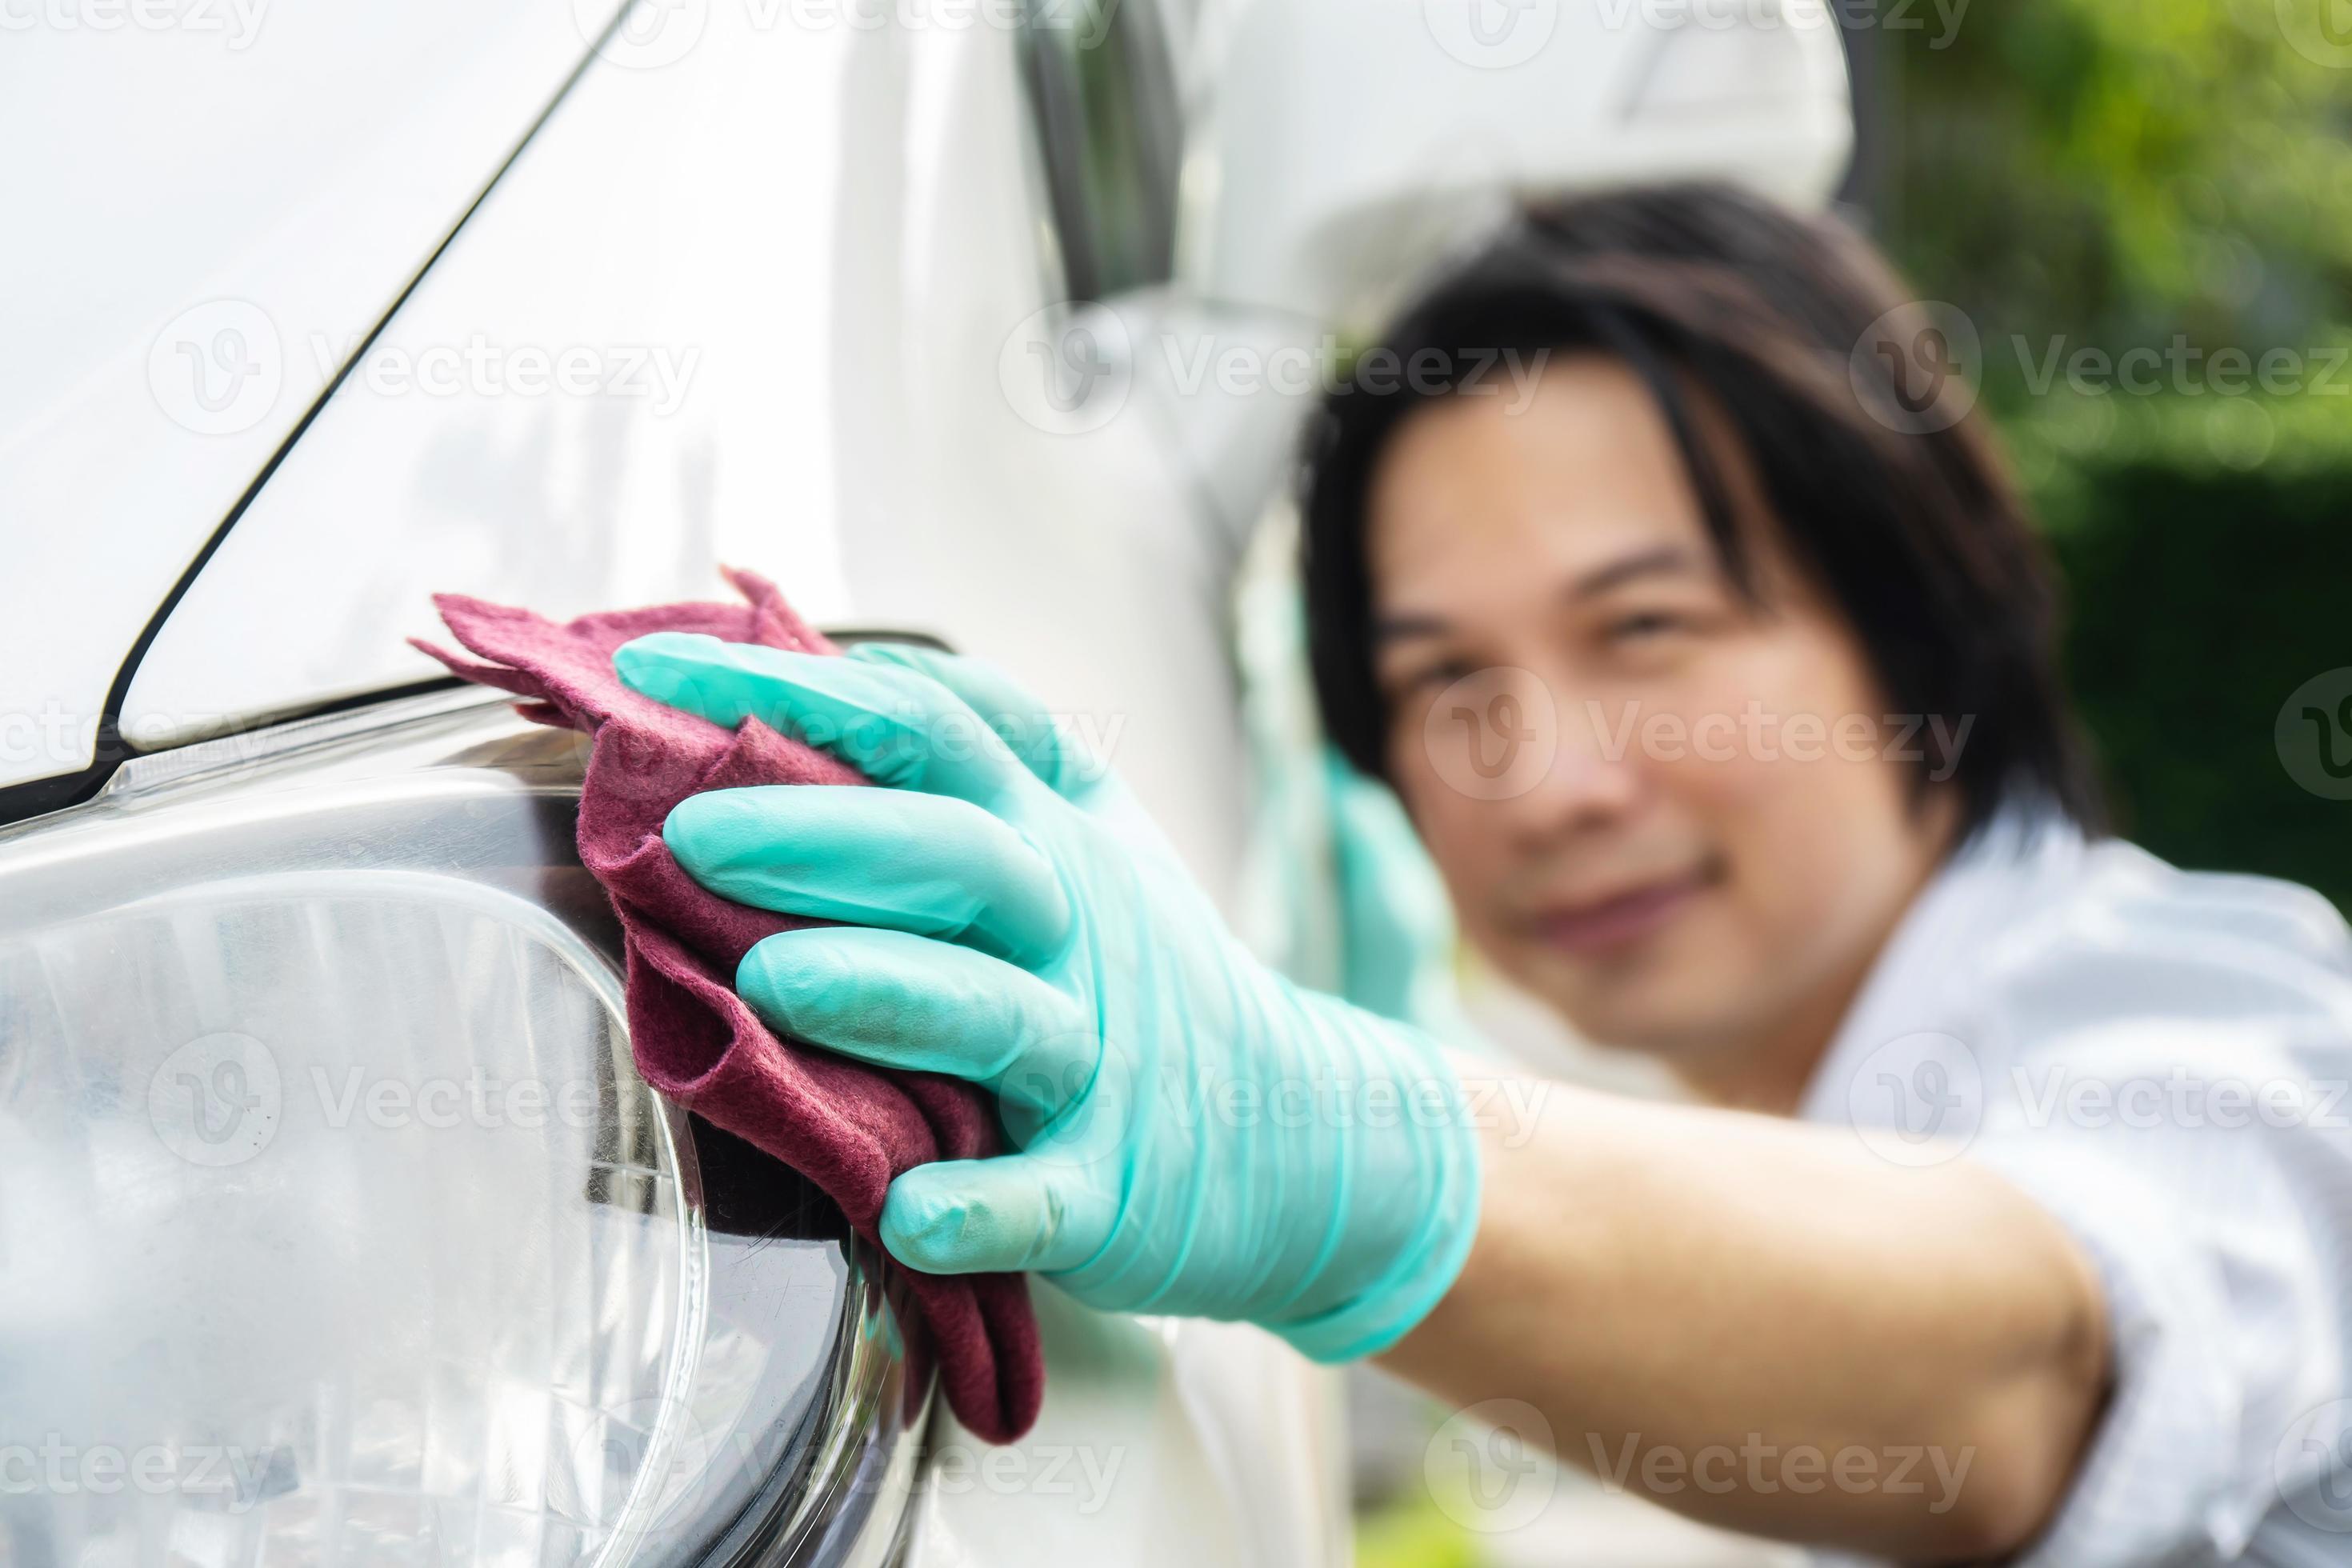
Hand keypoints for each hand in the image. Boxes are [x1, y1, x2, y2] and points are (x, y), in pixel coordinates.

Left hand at [613, 633, 1480, 1359]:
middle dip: (826, 839)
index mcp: (1047, 837)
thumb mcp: (1092, 829)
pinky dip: (985, 1205)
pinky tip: (910, 1213)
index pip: (926, 728)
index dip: (798, 692)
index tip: (654, 674)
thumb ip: (987, 740)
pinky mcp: (1108, 1188)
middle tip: (689, 834)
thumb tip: (835, 653)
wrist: (1294, 1128)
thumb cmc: (1140, 965)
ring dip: (891, 994)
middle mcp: (1071, 933)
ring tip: (774, 982)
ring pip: (1000, 1018)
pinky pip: (1046, 1197)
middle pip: (962, 858)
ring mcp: (1094, 1062)